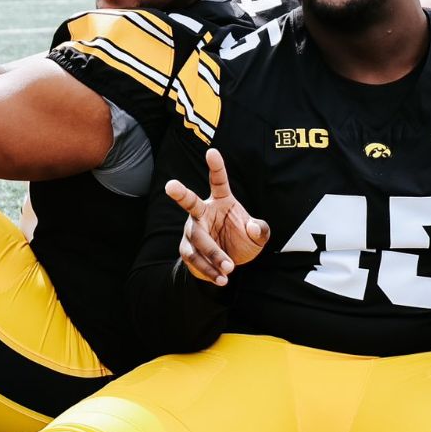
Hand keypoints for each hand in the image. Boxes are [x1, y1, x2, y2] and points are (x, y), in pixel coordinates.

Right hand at [166, 149, 268, 285]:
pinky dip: (209, 270)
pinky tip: (221, 279)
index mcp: (221, 200)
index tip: (212, 152)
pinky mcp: (188, 249)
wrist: (228, 264)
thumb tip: (255, 228)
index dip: (216, 167)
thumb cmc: (241, 240)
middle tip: (170, 185)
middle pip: (190, 203)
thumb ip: (260, 230)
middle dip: (180, 194)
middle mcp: (202, 212)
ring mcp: (192, 230)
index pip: (218, 181)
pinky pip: (195, 259)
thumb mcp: (257, 236)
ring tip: (229, 267)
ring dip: (212, 253)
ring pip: (197, 239)